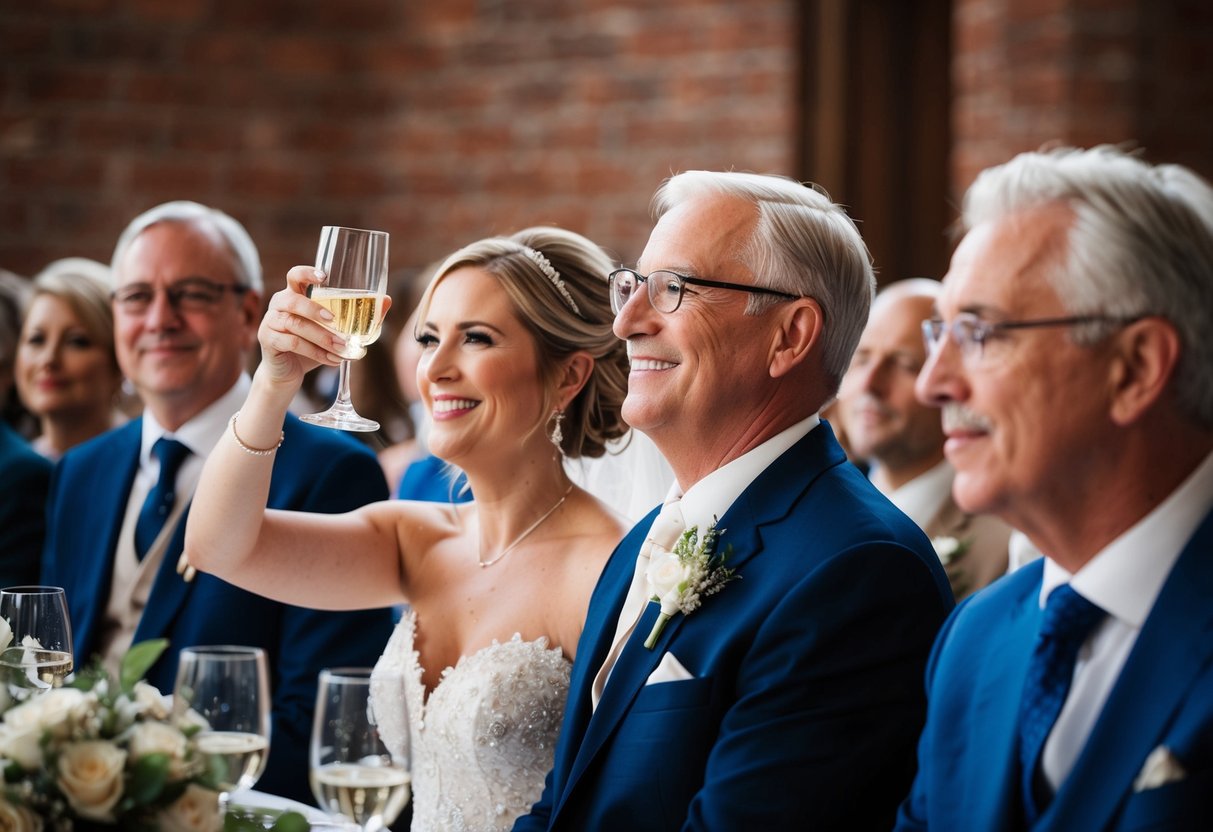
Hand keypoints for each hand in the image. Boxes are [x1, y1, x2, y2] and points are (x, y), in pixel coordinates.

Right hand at [257, 266, 346, 388]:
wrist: (288, 373)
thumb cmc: (312, 345)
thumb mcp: (335, 330)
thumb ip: (358, 315)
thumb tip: (386, 300)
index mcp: (294, 294)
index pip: (295, 275)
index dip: (307, 273)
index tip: (324, 276)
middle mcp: (279, 304)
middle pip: (293, 300)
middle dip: (314, 309)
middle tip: (334, 320)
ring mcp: (271, 322)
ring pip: (295, 325)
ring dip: (321, 337)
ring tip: (341, 348)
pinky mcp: (269, 341)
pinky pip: (292, 343)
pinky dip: (315, 353)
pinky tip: (332, 360)